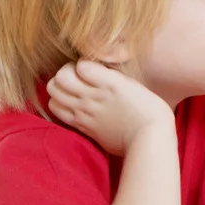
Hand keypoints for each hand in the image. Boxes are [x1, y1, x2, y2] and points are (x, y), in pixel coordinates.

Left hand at [47, 60, 169, 154]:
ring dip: (60, 89)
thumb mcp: (135, 85)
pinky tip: (74, 106)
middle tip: (77, 78)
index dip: (83, 64)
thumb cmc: (150, 112)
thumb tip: (96, 73)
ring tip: (72, 92)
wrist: (150, 140)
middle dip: (65, 73)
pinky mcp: (83, 127)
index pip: (80, 65)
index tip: (91, 69)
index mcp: (110, 83)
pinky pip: (58, 112)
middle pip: (60, 78)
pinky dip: (61, 105)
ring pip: (54, 94)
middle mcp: (93, 97)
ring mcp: (85, 113)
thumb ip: (113, 77)